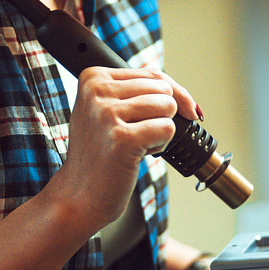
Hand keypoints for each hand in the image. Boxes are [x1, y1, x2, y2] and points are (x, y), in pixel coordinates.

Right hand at [55, 66, 198, 228]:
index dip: (172, 94)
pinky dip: (161, 146)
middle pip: (163, 89)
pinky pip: (168, 128)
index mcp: (93, 77)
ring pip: (168, 106)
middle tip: (138, 134)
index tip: (179, 111)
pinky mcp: (122, 138)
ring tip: (137, 144)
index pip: (153, 73)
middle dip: (162, 115)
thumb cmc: (99, 154)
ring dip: (161, 130)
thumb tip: (189, 101)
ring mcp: (107, 114)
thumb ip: (141, 93)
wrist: (79, 195)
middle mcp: (97, 91)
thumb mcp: (108, 111)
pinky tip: (138, 155)